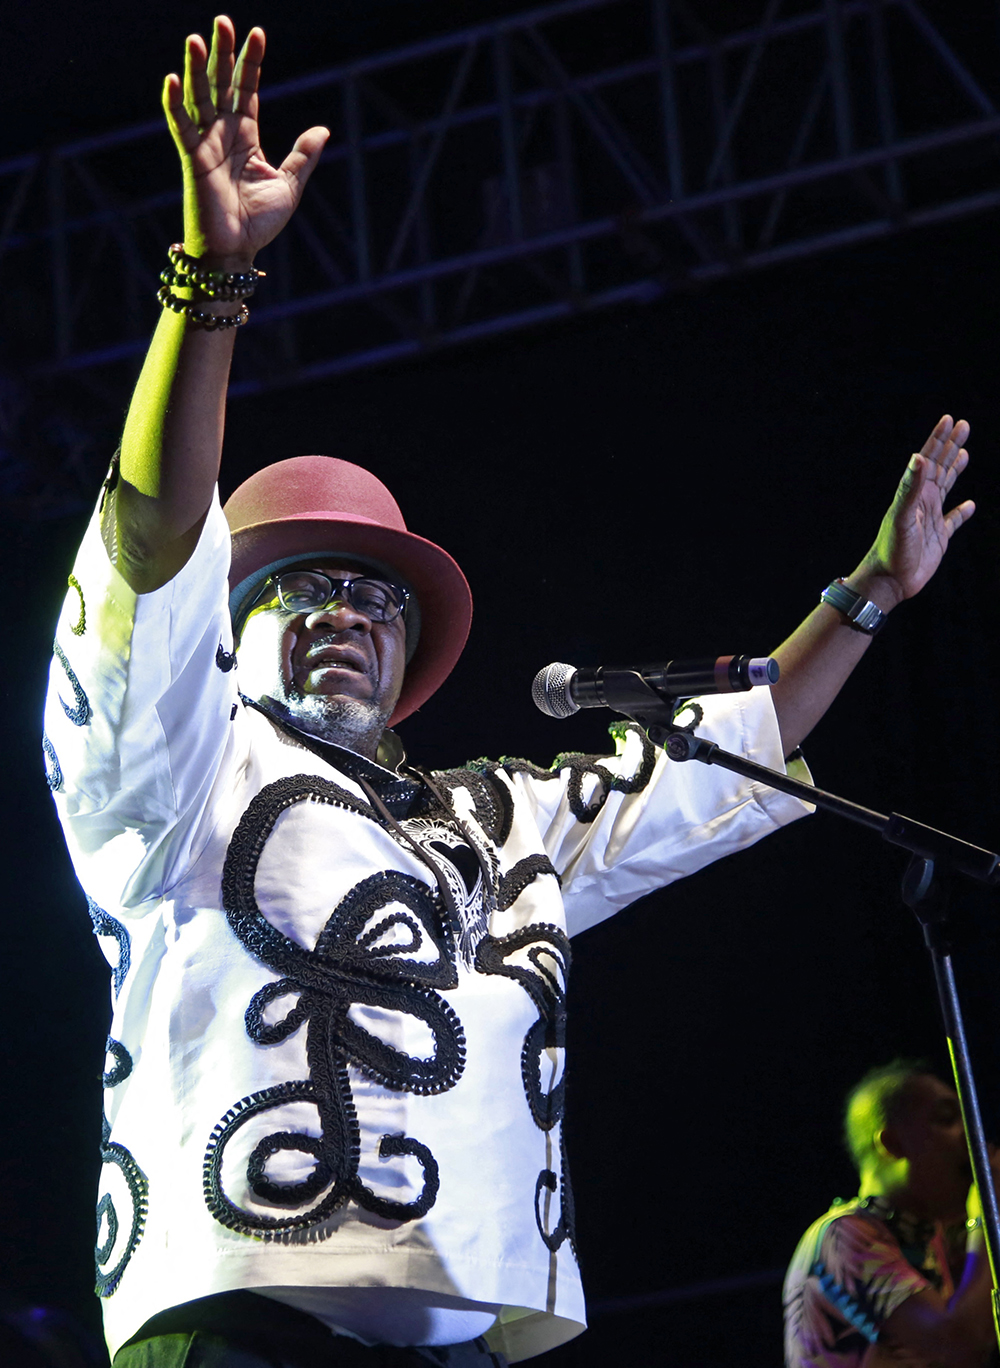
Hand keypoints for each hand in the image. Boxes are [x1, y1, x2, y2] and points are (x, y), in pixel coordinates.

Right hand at [162, 17, 328, 266]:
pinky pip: (181, 127)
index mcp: (246, 135)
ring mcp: (206, 144)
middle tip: (223, 21)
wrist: (238, 251)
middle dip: (221, 53)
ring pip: (199, 98)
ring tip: (196, 39)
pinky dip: (174, 104)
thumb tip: (323, 130)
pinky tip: (173, 79)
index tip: (256, 33)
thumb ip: (303, 155)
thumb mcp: (289, 184)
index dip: (251, 61)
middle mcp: (223, 133)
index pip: (246, 89)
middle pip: (220, 84)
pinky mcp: (192, 160)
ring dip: (196, 69)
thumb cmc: (259, 222)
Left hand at [855, 415, 974, 607]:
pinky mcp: (939, 537)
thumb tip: (919, 457)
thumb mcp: (902, 515)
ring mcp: (931, 518)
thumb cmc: (891, 549)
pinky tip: (970, 505)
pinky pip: (954, 520)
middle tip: (964, 425)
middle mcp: (923, 502)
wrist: (889, 581)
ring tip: (964, 453)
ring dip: (955, 469)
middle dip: (951, 445)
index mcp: (915, 493)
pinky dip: (962, 512)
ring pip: (947, 487)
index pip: (929, 459)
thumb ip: (910, 487)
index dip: (939, 439)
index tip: (950, 419)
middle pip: (940, 467)